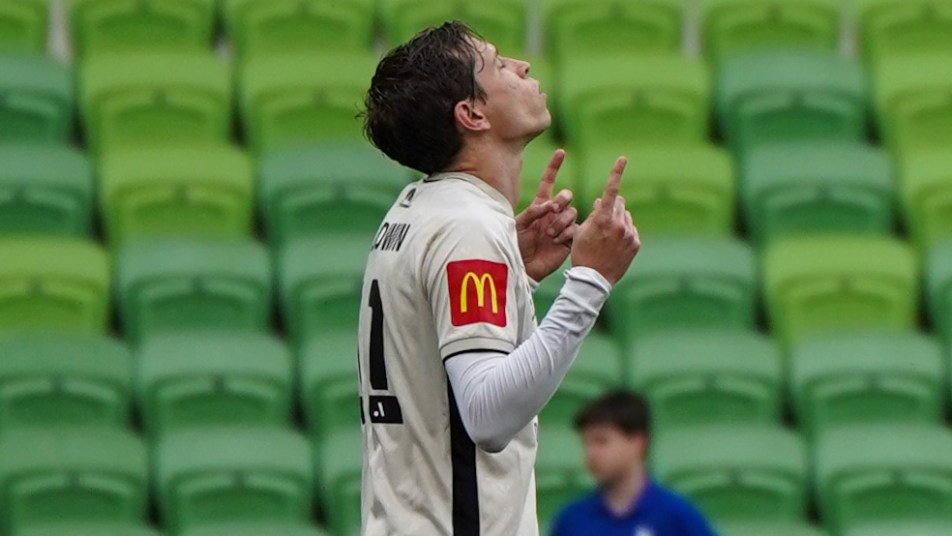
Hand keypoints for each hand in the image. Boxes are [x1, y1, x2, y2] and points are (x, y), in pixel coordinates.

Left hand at [516, 149, 579, 281]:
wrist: (523, 267)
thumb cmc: (516, 245)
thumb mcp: (518, 225)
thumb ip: (531, 213)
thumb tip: (547, 204)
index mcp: (539, 206)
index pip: (548, 182)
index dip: (554, 167)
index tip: (561, 152)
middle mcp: (553, 213)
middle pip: (566, 196)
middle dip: (562, 199)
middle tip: (553, 209)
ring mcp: (561, 225)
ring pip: (572, 212)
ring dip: (561, 221)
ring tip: (549, 233)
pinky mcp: (568, 239)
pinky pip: (575, 229)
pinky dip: (566, 232)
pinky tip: (556, 240)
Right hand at [571, 156, 639, 284]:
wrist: (594, 279)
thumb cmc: (582, 254)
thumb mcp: (581, 232)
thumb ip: (594, 214)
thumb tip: (601, 202)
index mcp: (603, 219)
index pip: (611, 190)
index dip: (616, 172)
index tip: (623, 159)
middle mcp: (619, 224)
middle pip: (619, 203)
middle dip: (612, 206)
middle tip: (602, 219)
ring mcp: (629, 234)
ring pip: (626, 217)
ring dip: (618, 220)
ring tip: (607, 237)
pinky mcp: (635, 244)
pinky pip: (631, 230)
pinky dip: (624, 233)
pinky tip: (614, 246)